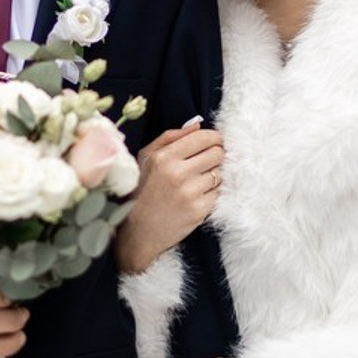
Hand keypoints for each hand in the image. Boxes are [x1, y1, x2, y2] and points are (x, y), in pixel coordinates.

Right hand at [115, 124, 224, 274]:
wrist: (137, 232)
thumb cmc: (141, 191)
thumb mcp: (146, 158)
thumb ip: (170, 137)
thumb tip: (198, 125)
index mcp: (164, 157)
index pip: (204, 137)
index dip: (214, 138)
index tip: (214, 142)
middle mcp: (177, 173)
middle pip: (217, 153)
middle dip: (216, 156)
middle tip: (207, 163)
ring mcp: (190, 193)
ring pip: (220, 173)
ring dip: (214, 175)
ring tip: (199, 181)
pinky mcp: (199, 211)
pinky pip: (219, 192)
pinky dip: (212, 192)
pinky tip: (198, 195)